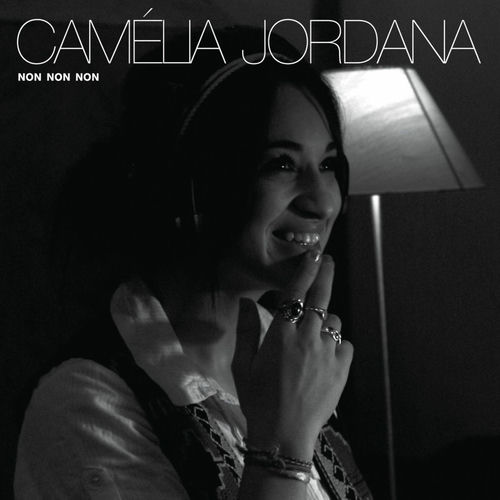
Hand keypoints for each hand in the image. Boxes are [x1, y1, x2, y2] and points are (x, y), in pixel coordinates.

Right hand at [232, 251, 353, 459]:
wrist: (284, 434)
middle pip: (321, 297)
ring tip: (314, 334)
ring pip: (334, 321)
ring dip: (326, 320)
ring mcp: (328, 352)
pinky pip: (345, 344)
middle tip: (328, 259)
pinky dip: (337, 343)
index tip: (313, 253)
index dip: (305, 269)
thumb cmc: (258, 399)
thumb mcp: (244, 365)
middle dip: (326, 273)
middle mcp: (307, 337)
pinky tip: (326, 355)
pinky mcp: (342, 369)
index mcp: (281, 334)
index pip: (296, 293)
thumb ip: (246, 330)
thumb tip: (246, 302)